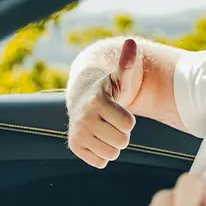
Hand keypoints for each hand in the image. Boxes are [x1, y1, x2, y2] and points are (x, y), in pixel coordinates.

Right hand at [67, 39, 141, 168]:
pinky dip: (102, 154)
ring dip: (113, 145)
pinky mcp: (74, 147)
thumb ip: (127, 63)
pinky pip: (100, 163)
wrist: (82, 101)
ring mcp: (77, 133)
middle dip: (121, 133)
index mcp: (97, 101)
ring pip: (112, 154)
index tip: (118, 111)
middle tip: (111, 122)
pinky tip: (97, 139)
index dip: (128, 120)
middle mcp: (84, 118)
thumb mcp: (118, 78)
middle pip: (122, 141)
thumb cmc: (107, 91)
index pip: (129, 124)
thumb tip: (131, 42)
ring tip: (105, 130)